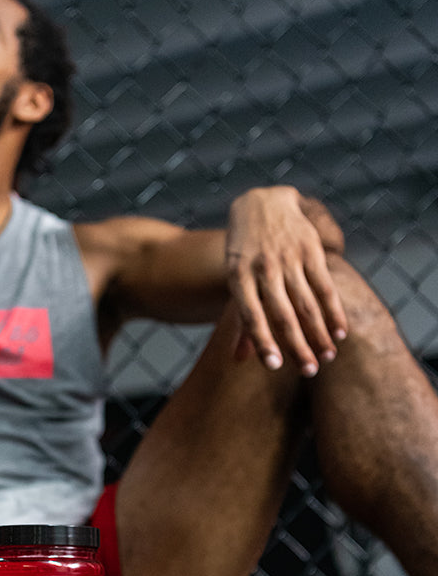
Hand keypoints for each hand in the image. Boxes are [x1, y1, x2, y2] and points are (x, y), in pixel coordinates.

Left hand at [226, 186, 347, 376]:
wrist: (261, 203)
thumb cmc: (245, 253)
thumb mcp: (236, 280)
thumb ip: (242, 320)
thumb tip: (239, 360)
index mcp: (238, 277)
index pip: (250, 315)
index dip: (262, 341)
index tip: (274, 366)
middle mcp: (263, 268)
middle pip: (283, 314)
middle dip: (297, 345)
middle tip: (309, 371)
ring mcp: (288, 258)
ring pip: (306, 303)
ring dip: (319, 333)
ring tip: (328, 358)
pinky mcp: (310, 249)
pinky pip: (324, 285)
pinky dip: (334, 311)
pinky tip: (340, 332)